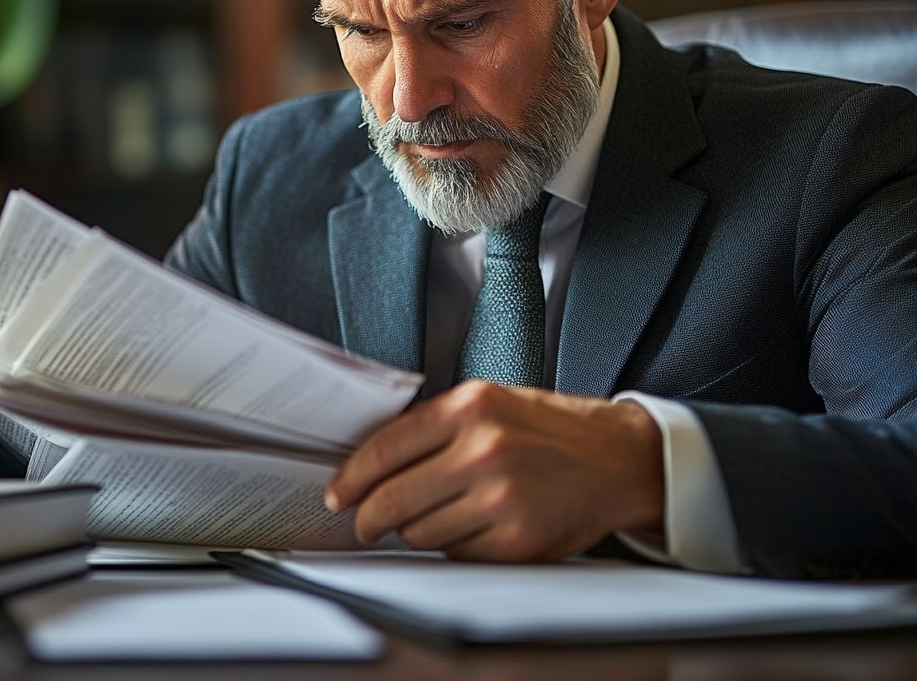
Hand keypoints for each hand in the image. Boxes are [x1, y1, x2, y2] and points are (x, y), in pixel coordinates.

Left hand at [325, 381, 662, 560]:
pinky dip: (452, 547)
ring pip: (420, 533)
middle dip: (369, 518)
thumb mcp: (490, 401)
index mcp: (470, 406)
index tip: (338, 494)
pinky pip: (457, 555)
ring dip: (415, 532)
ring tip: (433, 516)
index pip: (384, 449)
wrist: (617, 459)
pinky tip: (468, 528)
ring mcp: (502, 498)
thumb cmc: (549, 429)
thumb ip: (434, 424)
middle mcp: (484, 449)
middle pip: (393, 499)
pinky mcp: (519, 540)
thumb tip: (372, 459)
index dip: (351, 477)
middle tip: (364, 523)